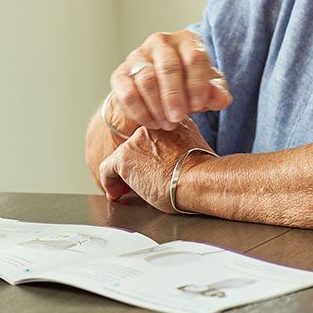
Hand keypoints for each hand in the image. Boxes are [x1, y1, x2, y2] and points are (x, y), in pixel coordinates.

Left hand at [99, 118, 213, 212]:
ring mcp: (136, 139)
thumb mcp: (197, 148)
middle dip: (136, 163)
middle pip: (136, 144)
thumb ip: (183, 146)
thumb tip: (179, 158)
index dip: (148, 152)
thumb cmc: (204, 172)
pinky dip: (109, 182)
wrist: (199, 179)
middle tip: (138, 178)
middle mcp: (152, 124)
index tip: (149, 164)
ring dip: (123, 174)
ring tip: (125, 189)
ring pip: (122, 157)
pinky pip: (108, 169)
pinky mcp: (124, 157)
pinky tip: (115, 192)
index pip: (152, 134)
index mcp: (171, 119)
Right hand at [109, 30, 231, 130]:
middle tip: (178, 118)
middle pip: (169, 67)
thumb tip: (221, 99)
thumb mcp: (206, 90)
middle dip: (175, 97)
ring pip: (147, 80)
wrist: (154, 96)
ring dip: (157, 107)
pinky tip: (151, 122)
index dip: (197, 83)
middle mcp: (161, 42)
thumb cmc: (186, 88)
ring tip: (167, 124)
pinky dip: (140, 111)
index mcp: (187, 40)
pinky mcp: (120, 74)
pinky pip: (127, 92)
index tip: (199, 105)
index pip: (194, 57)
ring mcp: (138, 55)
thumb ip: (216, 93)